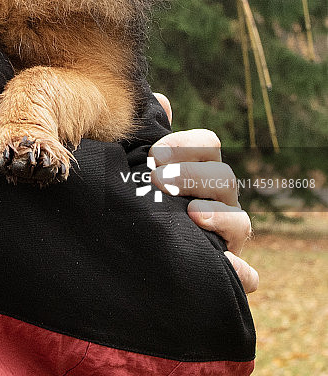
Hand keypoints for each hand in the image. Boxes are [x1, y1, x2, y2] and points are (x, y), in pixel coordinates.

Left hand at [148, 94, 258, 293]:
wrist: (130, 254)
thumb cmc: (136, 199)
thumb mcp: (135, 167)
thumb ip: (147, 136)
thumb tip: (160, 100)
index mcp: (198, 169)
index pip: (207, 144)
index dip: (184, 145)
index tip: (154, 154)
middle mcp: (218, 200)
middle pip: (224, 178)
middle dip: (193, 176)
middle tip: (159, 181)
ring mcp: (226, 236)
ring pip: (241, 222)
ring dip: (219, 216)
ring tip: (191, 213)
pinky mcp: (226, 272)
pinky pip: (247, 275)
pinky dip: (240, 271)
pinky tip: (224, 264)